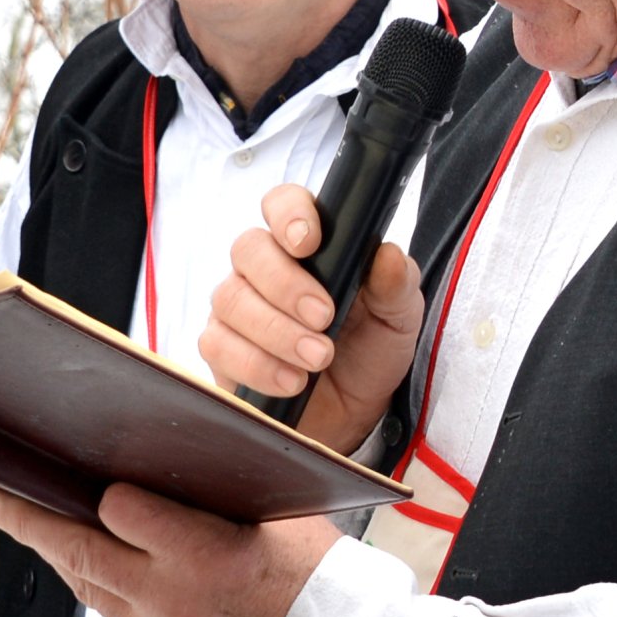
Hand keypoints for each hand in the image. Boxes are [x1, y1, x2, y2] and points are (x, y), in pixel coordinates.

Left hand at [0, 483, 337, 616]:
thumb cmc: (319, 580)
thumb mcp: (281, 515)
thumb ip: (222, 491)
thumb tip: (176, 458)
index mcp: (204, 555)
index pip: (120, 509)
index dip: (110, 491)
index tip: (102, 477)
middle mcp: (171, 599)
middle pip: (78, 552)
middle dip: (28, 521)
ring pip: (88, 589)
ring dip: (56, 556)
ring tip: (26, 526)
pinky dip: (101, 589)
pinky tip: (93, 568)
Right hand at [198, 182, 421, 455]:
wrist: (353, 413)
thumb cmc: (369, 350)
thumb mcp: (397, 317)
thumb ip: (395, 284)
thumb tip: (387, 254)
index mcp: (307, 244)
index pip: (282, 203)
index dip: (289, 214)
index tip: (309, 243)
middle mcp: (263, 267)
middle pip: (248, 249)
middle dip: (286, 285)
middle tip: (324, 318)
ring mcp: (236, 306)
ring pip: (231, 299)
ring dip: (277, 332)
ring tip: (318, 359)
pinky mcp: (221, 348)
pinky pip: (218, 345)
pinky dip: (257, 365)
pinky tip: (290, 381)